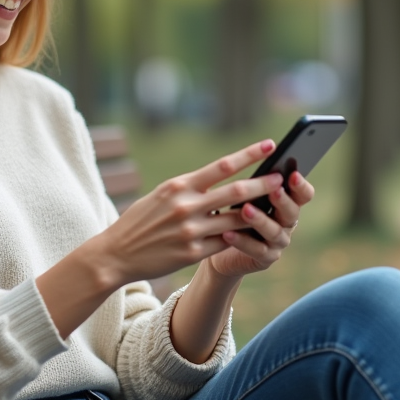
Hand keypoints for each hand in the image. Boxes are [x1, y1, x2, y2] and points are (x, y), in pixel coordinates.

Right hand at [92, 139, 284, 286]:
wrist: (115, 254)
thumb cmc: (140, 221)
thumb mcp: (161, 195)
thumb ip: (189, 188)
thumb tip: (220, 178)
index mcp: (179, 186)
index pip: (222, 165)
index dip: (249, 154)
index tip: (270, 145)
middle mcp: (187, 206)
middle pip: (237, 192)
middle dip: (264, 185)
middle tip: (283, 179)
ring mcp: (191, 231)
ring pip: (237, 220)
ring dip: (259, 213)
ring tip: (277, 208)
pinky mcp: (193, 253)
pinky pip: (224, 243)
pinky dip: (241, 238)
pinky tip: (255, 233)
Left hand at [205, 170, 315, 279]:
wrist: (218, 245)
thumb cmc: (234, 212)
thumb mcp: (243, 196)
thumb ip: (253, 185)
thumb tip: (253, 159)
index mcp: (286, 204)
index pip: (303, 195)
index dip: (301, 185)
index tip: (293, 174)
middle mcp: (287, 224)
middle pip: (292, 212)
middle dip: (283, 201)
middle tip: (274, 190)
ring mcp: (278, 243)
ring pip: (274, 232)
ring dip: (260, 220)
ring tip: (245, 209)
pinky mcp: (265, 259)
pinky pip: (256, 250)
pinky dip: (242, 241)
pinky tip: (227, 233)